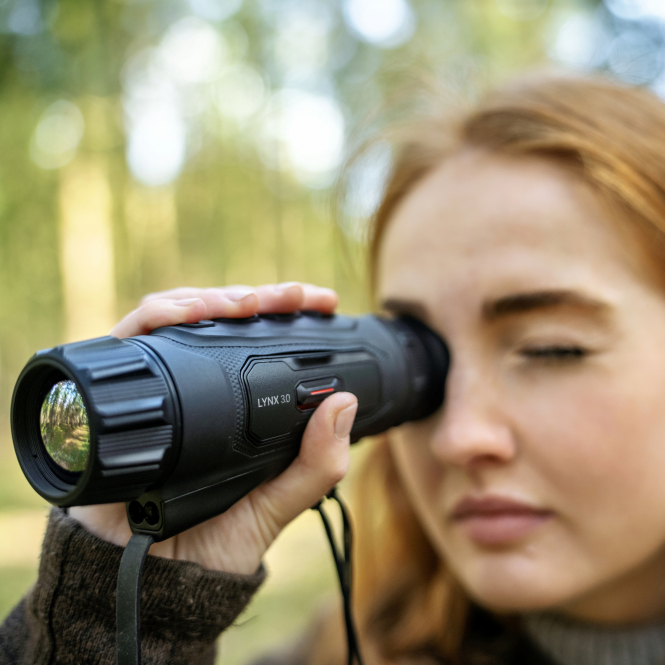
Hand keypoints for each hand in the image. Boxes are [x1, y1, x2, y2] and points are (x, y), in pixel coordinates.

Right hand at [69, 283, 357, 573]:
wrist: (148, 583)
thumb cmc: (213, 545)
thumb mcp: (277, 505)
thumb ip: (316, 467)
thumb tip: (346, 404)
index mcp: (238, 408)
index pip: (260, 344)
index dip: (288, 315)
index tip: (321, 302)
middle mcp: (198, 389)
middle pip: (221, 322)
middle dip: (259, 297)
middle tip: (293, 295)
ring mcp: (160, 386)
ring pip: (180, 319)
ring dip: (214, 298)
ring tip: (247, 301)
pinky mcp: (116, 391)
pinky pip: (133, 339)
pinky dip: (160, 316)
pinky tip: (186, 313)